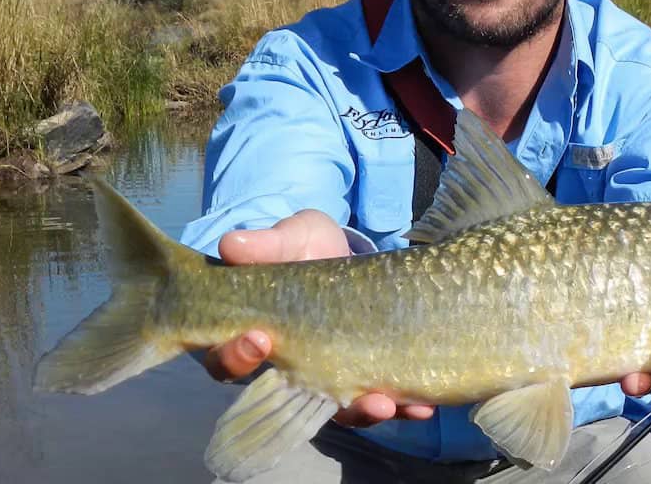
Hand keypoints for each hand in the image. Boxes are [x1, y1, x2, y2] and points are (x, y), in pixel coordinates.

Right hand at [200, 210, 435, 426]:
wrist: (351, 254)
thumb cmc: (307, 248)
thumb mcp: (291, 237)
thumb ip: (266, 243)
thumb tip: (231, 245)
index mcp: (252, 334)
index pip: (228, 359)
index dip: (235, 356)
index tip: (258, 337)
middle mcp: (286, 367)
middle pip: (283, 398)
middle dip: (306, 398)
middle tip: (333, 388)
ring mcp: (328, 377)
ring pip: (335, 410)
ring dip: (360, 412)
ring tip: (385, 405)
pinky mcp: (365, 378)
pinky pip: (379, 403)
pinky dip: (402, 409)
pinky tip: (423, 407)